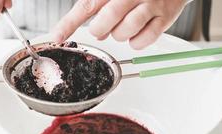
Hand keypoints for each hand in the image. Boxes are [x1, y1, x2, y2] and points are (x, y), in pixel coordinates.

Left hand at [53, 0, 186, 48]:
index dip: (69, 24)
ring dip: (120, 35)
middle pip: (106, 20)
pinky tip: (136, 34)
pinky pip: (145, 39)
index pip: (86, 6)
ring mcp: (150, 4)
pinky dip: (137, 42)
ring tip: (123, 27)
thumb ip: (101, 8)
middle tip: (103, 28)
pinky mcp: (165, 17)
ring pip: (125, 31)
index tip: (56, 37)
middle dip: (101, 30)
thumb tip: (97, 34)